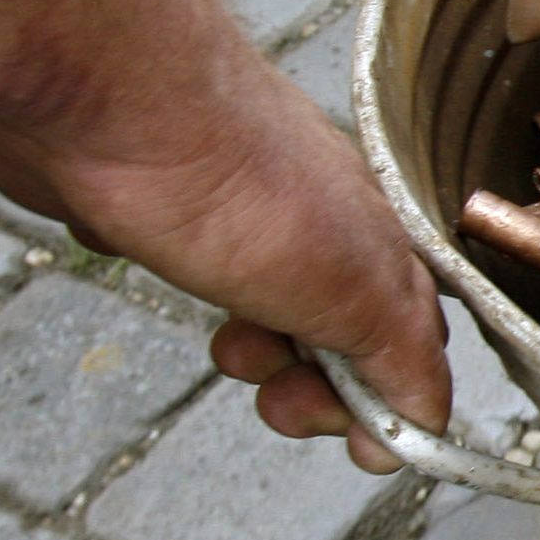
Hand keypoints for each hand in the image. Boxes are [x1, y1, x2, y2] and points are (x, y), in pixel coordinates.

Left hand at [0, 37, 449, 474]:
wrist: (114, 98)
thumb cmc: (238, 178)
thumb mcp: (353, 293)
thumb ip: (401, 359)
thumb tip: (425, 423)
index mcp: (386, 240)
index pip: (418, 339)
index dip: (393, 400)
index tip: (361, 440)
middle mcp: (331, 223)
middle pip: (343, 333)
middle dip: (314, 383)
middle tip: (281, 397)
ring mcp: (253, 212)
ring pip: (270, 309)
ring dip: (253, 347)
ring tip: (228, 339)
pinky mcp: (178, 205)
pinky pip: (200, 268)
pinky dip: (191, 290)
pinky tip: (171, 270)